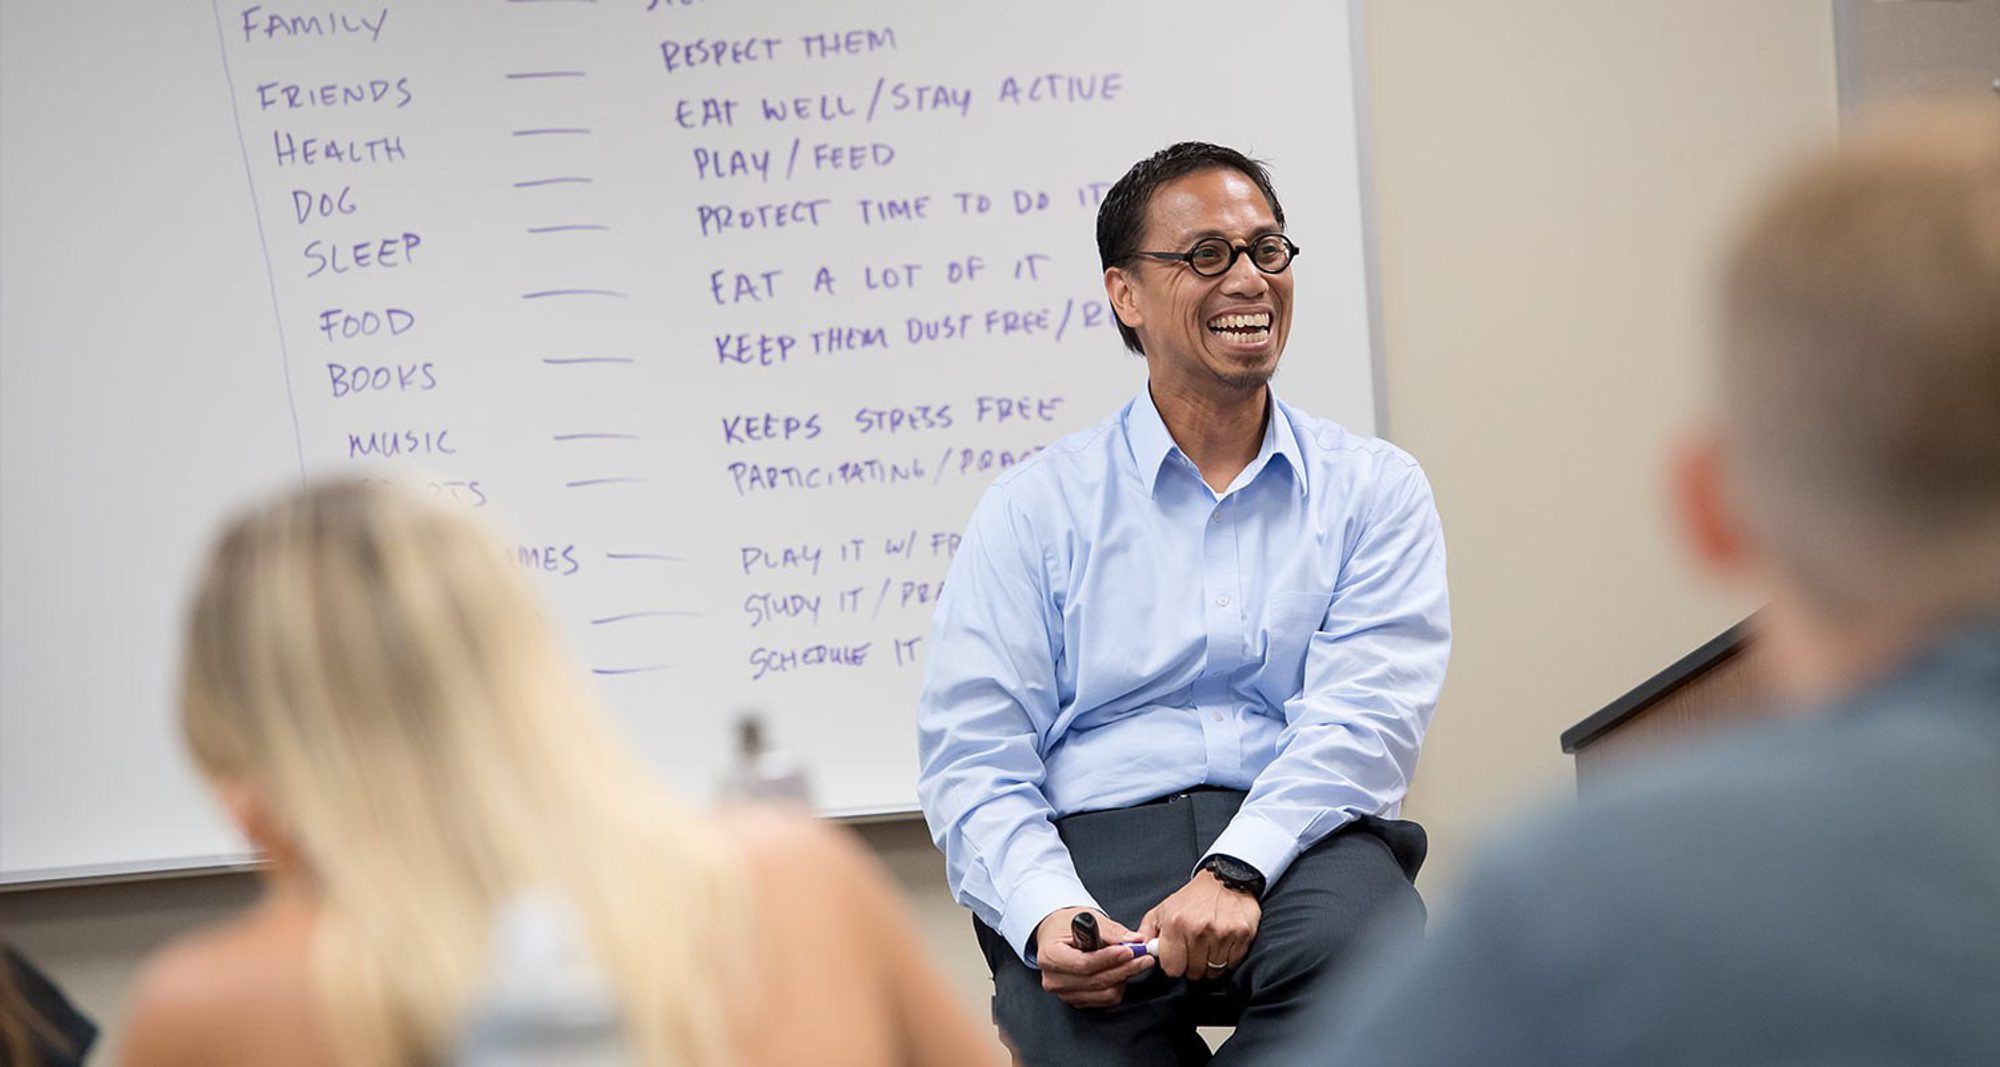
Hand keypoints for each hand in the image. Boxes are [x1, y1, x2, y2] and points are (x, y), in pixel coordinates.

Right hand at [1033, 907, 1156, 1008]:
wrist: (1055, 936)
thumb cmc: (1067, 925)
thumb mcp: (1087, 918)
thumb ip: (1111, 931)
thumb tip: (1134, 940)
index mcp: (1050, 956)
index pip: (1084, 964)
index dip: (1109, 959)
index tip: (1129, 951)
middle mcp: (1054, 979)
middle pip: (1096, 981)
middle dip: (1124, 968)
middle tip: (1144, 957)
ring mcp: (1064, 993)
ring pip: (1104, 993)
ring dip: (1123, 977)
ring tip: (1135, 962)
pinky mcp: (1076, 1000)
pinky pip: (1105, 1000)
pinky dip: (1118, 986)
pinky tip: (1122, 971)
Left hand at [1138, 870, 1260, 978]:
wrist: (1225, 878)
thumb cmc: (1193, 898)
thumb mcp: (1163, 910)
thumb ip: (1146, 932)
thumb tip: (1136, 950)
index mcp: (1176, 924)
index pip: (1172, 969)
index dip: (1174, 965)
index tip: (1178, 957)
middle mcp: (1198, 930)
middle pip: (1193, 972)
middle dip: (1192, 964)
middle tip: (1195, 948)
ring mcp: (1222, 933)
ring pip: (1213, 971)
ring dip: (1210, 962)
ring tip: (1209, 944)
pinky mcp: (1242, 935)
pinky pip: (1232, 964)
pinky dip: (1227, 958)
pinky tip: (1223, 943)